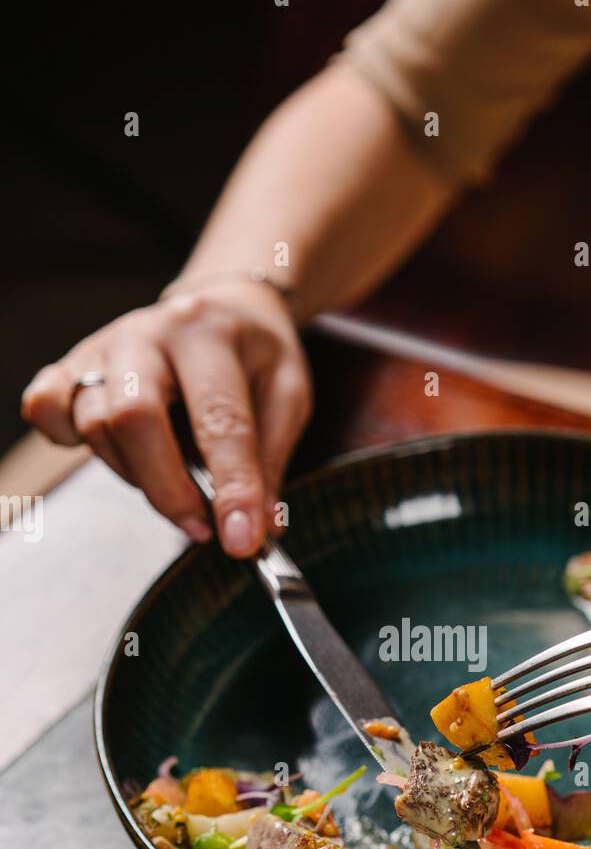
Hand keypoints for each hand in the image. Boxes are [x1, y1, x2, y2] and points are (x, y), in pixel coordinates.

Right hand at [21, 280, 311, 555]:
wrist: (222, 306)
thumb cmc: (255, 355)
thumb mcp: (286, 396)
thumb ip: (270, 462)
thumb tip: (259, 528)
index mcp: (210, 335)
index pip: (220, 421)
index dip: (232, 488)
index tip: (242, 542)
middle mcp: (149, 333)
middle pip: (133, 418)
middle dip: (168, 489)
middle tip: (202, 527)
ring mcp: (103, 348)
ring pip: (95, 426)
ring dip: (137, 475)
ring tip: (177, 481)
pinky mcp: (74, 364)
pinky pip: (46, 408)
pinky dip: (67, 439)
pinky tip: (118, 450)